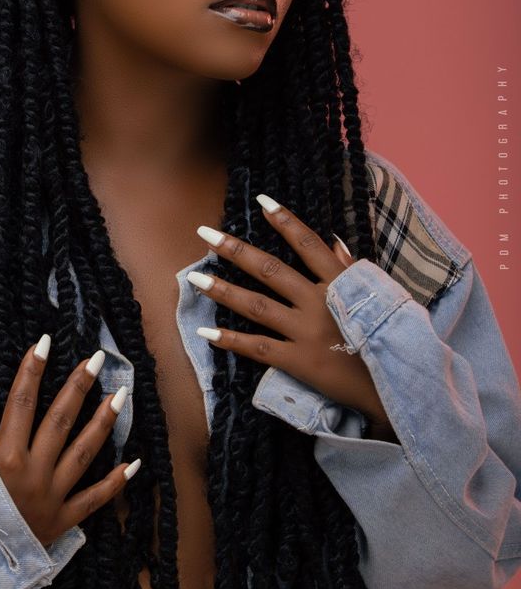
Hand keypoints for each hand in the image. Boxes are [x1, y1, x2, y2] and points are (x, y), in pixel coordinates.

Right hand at [0, 340, 140, 546]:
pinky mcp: (61, 523)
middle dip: (79, 386)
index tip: (45, 342)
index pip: (22, 402)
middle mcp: (32, 474)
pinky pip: (94, 500)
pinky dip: (115, 483)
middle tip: (96, 358)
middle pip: (60, 420)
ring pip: (84, 453)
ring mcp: (50, 498)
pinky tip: (134, 462)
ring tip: (120, 394)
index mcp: (4, 456)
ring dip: (103, 422)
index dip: (32, 369)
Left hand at [191, 200, 395, 437]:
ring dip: (223, 290)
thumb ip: (352, 269)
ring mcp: (306, 332)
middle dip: (235, 249)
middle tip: (205, 232)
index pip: (309, 244)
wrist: (395, 387)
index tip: (261, 201)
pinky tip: (206, 333)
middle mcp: (319, 303)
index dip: (285, 221)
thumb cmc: (389, 338)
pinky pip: (258, 349)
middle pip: (270, 269)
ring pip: (256, 306)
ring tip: (194, 278)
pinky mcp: (298, 362)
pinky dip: (231, 341)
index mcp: (341, 284)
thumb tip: (333, 239)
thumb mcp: (381, 296)